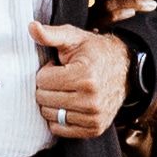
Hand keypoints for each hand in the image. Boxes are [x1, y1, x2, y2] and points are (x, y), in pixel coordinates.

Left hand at [31, 18, 127, 141]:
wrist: (124, 70)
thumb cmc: (94, 52)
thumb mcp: (73, 38)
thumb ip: (51, 34)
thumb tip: (32, 27)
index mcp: (86, 76)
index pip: (42, 81)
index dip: (46, 71)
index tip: (59, 66)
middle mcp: (92, 100)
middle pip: (44, 99)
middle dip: (46, 87)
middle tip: (61, 78)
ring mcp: (94, 117)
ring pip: (50, 115)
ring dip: (51, 103)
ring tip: (66, 90)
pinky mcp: (95, 129)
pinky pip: (60, 129)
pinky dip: (57, 118)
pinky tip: (67, 104)